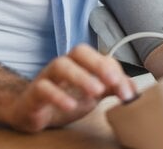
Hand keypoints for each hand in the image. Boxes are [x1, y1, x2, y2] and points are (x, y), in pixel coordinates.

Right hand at [5, 44, 135, 132]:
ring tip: (96, 92)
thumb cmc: (63, 97)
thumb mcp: (91, 94)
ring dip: (80, 76)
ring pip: (60, 66)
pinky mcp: (34, 93)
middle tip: (113, 81)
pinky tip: (70, 105)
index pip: (98, 57)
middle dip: (97, 64)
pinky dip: (57, 95)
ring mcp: (47, 77)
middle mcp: (63, 65)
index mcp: (78, 64)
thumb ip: (111, 88)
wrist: (29, 110)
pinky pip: (43, 88)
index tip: (127, 91)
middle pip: (78, 52)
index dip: (114, 70)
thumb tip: (133, 89)